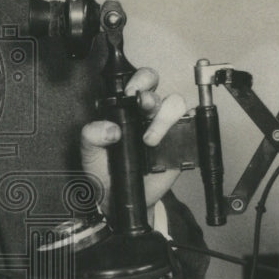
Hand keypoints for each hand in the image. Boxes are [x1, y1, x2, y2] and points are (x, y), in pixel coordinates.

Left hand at [80, 67, 186, 217]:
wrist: (119, 199)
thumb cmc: (105, 171)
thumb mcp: (89, 152)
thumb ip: (92, 135)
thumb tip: (110, 128)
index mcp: (124, 108)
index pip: (134, 82)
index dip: (136, 80)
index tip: (130, 92)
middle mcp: (144, 113)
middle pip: (156, 84)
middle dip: (150, 91)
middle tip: (142, 105)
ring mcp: (164, 126)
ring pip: (175, 103)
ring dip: (163, 117)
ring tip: (148, 140)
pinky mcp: (179, 142)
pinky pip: (189, 126)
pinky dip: (182, 130)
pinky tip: (165, 146)